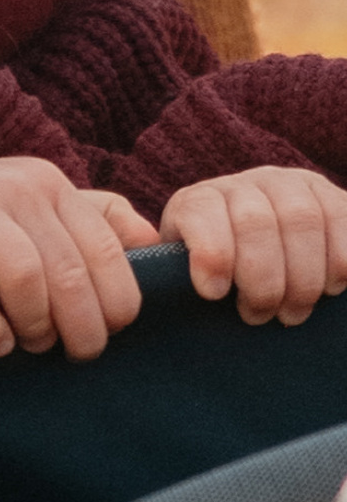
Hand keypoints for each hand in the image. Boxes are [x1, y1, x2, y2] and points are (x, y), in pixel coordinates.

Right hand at [0, 158, 158, 359]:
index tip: (107, 334)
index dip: (118, 304)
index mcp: (49, 182)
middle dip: (81, 327)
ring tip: (29, 344)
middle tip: (74, 353)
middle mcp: (14, 184)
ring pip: (25, 276)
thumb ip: (95, 222)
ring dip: (34, 325)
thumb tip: (156, 244)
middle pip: (71, 271)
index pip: (108, 250)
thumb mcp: (36, 212)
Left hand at [158, 167, 346, 325]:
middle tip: (260, 316)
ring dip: (302, 276)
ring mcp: (291, 185)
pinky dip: (340, 259)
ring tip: (294, 312)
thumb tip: (175, 286)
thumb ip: (172, 275)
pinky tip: (331, 288)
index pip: (200, 214)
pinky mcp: (331, 196)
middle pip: (255, 222)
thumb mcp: (185, 274)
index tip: (213, 294)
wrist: (258, 253)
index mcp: (199, 201)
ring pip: (301, 219)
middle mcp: (244, 185)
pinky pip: (343, 219)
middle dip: (261, 279)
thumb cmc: (218, 278)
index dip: (210, 253)